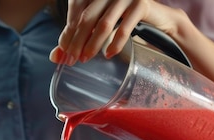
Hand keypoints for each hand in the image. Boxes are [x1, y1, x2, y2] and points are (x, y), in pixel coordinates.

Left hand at [50, 0, 170, 64]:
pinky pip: (125, 27)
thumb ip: (78, 38)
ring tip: (86, 59)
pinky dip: (115, 43)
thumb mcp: (98, 27)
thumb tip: (55, 57)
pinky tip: (108, 55)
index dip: (68, 31)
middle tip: (72, 59)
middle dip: (77, 41)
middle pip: (87, 17)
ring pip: (104, 23)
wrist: (159, 18)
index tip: (63, 51)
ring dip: (93, 44)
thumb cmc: (124, 20)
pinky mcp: (141, 4)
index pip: (76, 10)